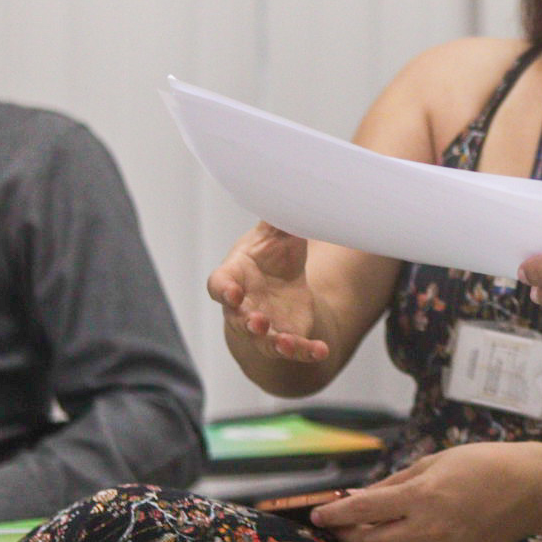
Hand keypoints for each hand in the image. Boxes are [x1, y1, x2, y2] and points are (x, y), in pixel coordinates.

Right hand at [206, 222, 328, 362]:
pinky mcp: (286, 337)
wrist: (280, 286)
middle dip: (247, 322)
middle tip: (258, 320)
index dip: (224, 290)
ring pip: (263, 340)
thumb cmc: (270, 256)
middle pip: (238, 319)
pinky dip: (307, 351)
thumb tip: (287, 190)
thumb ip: (278, 221)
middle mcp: (243, 307)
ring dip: (273, 342)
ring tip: (285, 342)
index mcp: (234, 278)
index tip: (232, 292)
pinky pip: (294, 349)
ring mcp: (263, 326)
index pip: (220, 286)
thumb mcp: (274, 235)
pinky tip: (321, 350)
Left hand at [311, 442, 541, 541]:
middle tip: (343, 526)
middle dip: (350, 535)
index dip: (335, 514)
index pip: (363, 510)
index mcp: (422, 495)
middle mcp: (429, 527)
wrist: (533, 489)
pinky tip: (414, 537)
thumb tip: (362, 495)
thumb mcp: (437, 461)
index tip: (317, 515)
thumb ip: (397, 482)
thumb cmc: (485, 463)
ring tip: (375, 535)